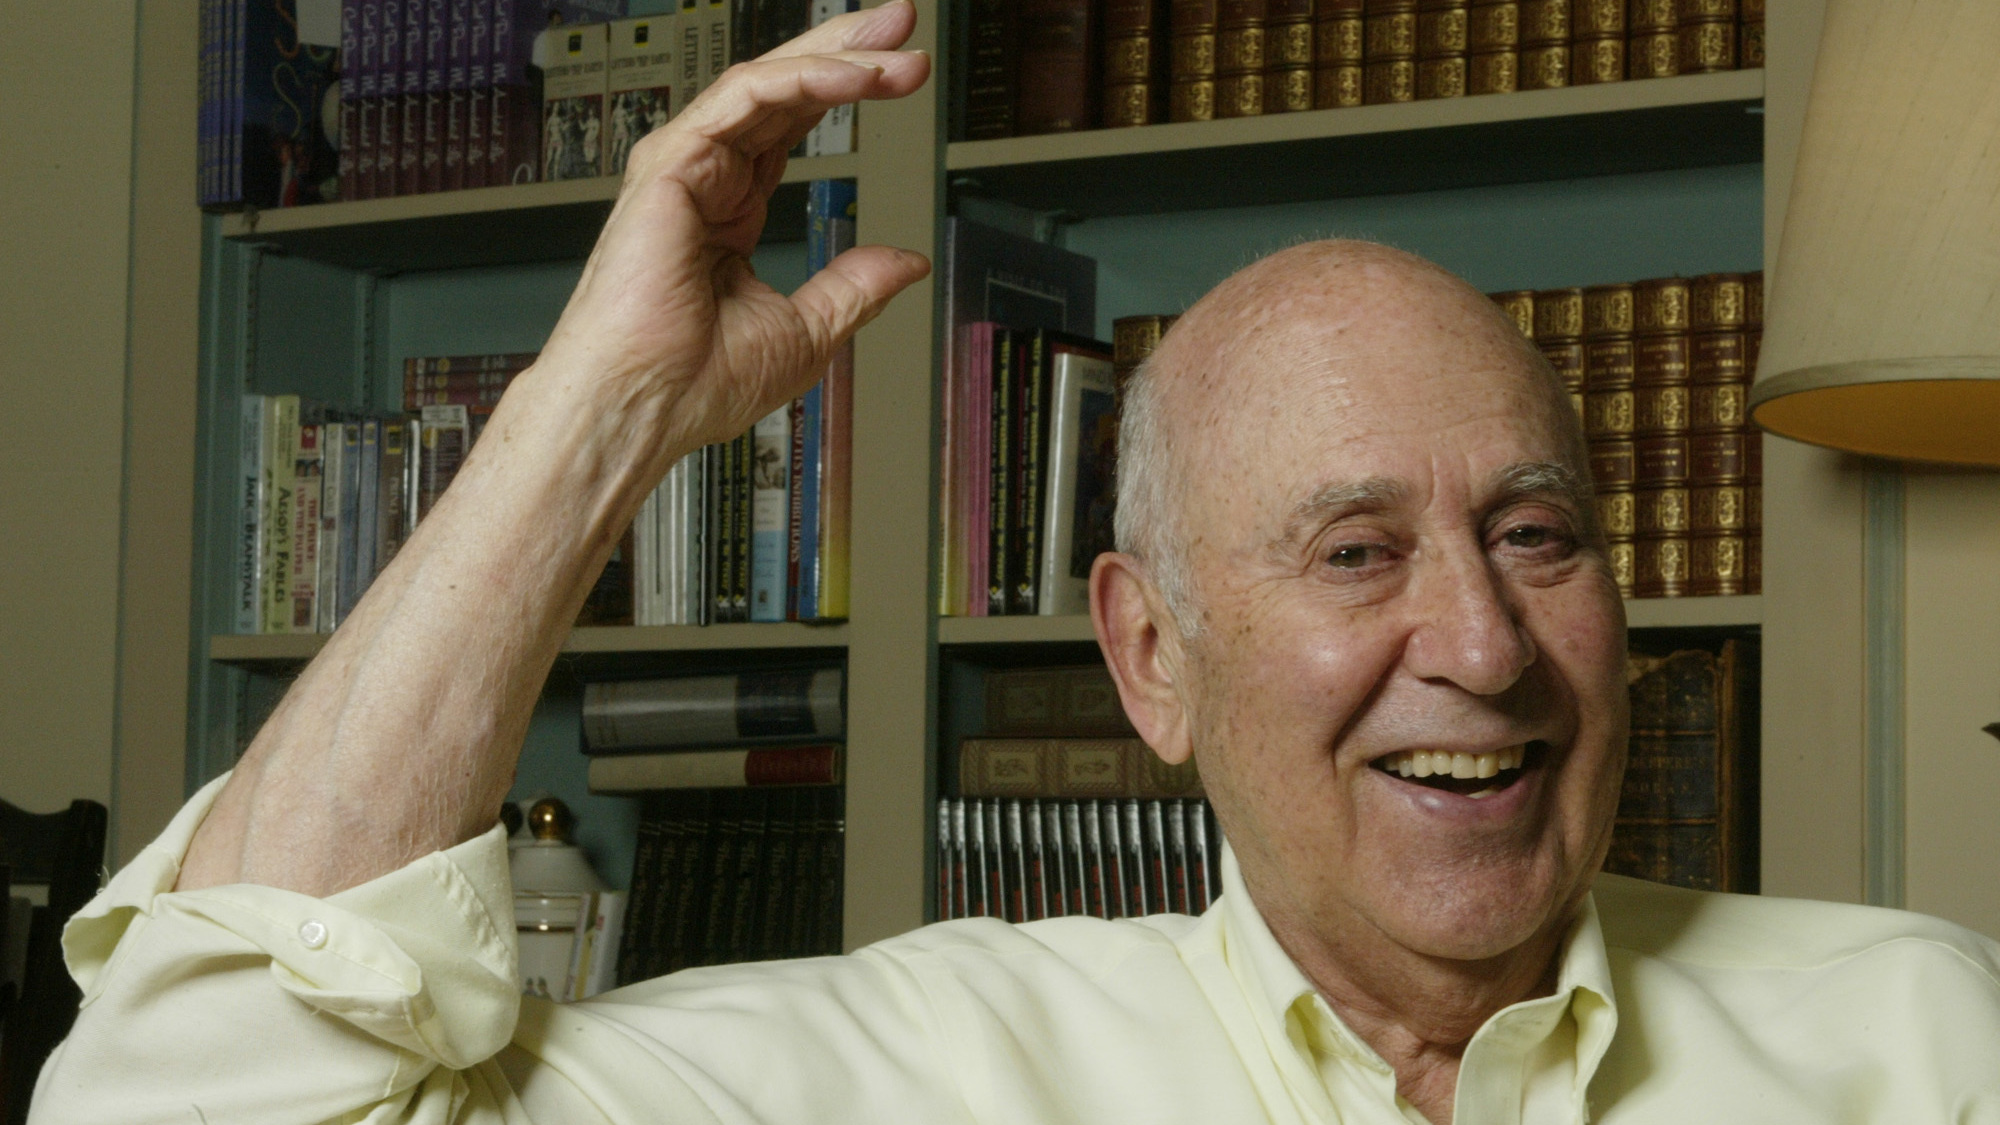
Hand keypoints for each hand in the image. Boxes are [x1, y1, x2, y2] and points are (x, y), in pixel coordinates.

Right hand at [533, 1, 931, 469]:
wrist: (643, 405)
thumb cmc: (694, 384)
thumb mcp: (807, 330)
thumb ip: (854, 286)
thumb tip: (904, 263)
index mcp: (727, 212)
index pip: (790, 129)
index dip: (845, 93)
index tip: (901, 75)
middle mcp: (704, 178)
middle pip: (782, 91)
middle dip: (847, 51)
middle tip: (903, 25)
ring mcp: (684, 165)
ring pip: (766, 83)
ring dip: (837, 58)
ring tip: (897, 49)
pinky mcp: (672, 162)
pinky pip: (745, 96)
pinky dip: (804, 80)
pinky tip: (853, 77)